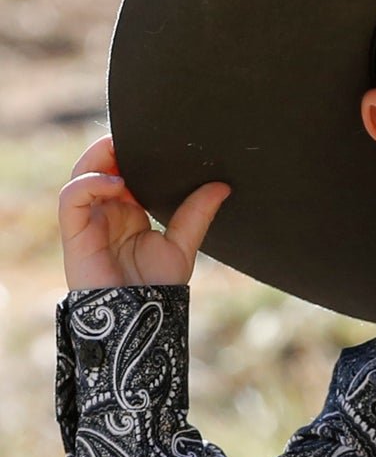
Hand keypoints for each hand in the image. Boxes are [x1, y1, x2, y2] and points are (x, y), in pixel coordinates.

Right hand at [58, 134, 230, 289]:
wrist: (140, 320)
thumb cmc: (158, 288)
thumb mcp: (183, 246)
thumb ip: (197, 214)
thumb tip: (222, 186)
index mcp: (130, 212)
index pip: (125, 171)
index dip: (134, 153)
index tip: (157, 139)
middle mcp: (108, 212)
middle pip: (102, 167)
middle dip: (116, 148)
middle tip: (140, 136)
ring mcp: (90, 220)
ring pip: (83, 175)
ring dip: (100, 158)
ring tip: (122, 148)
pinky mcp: (75, 231)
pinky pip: (72, 197)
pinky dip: (91, 184)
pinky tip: (117, 184)